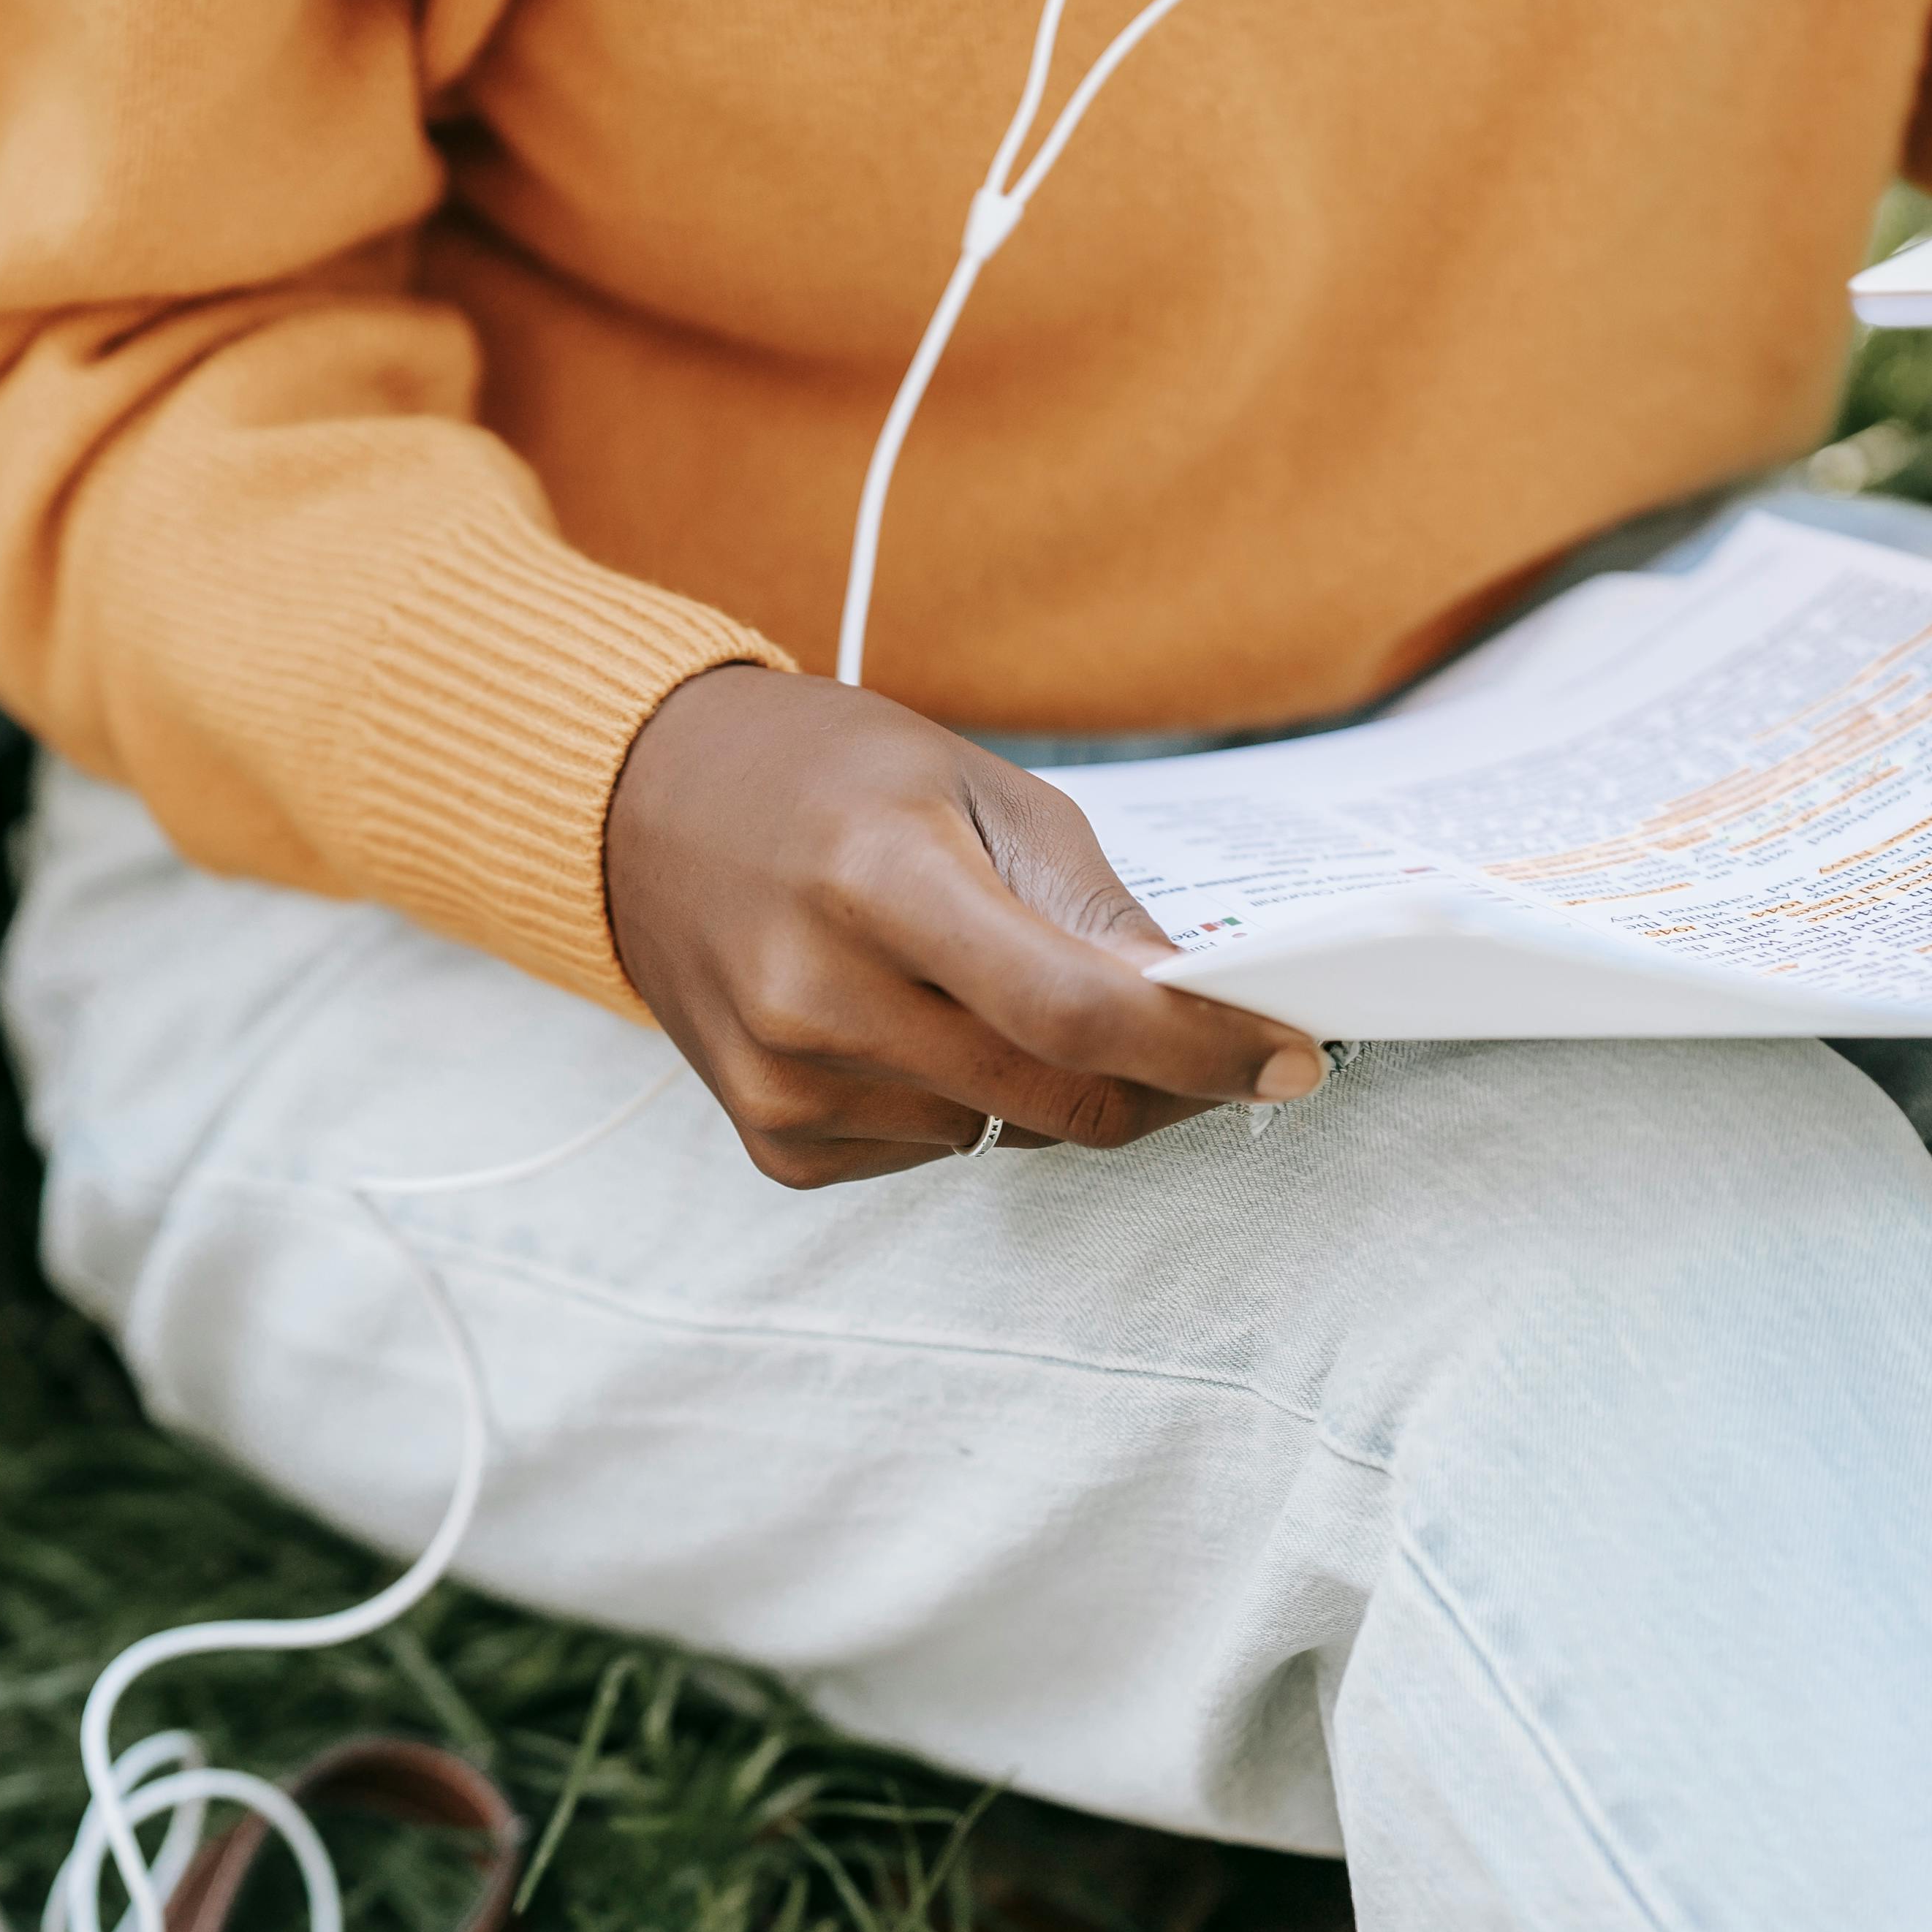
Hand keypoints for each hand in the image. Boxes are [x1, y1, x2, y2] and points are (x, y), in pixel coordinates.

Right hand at [604, 664, 1327, 1187]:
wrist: (643, 804)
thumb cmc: (829, 778)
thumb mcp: (975, 788)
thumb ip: (1087, 906)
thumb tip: (1201, 1004)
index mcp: (877, 878)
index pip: (1073, 1009)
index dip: (1199, 1049)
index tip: (1288, 1062)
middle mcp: (815, 991)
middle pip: (1053, 1094)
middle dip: (1153, 1080)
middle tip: (1200, 1043)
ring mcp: (782, 1077)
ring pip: (996, 1131)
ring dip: (1034, 1081)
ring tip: (970, 984)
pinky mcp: (767, 1134)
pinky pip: (924, 1153)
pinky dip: (952, 1102)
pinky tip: (900, 1024)